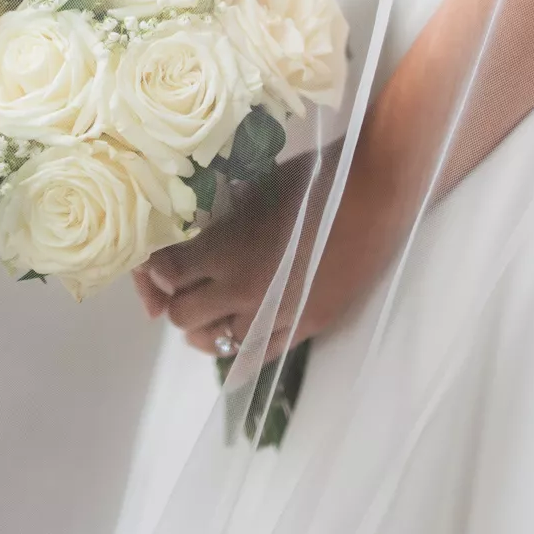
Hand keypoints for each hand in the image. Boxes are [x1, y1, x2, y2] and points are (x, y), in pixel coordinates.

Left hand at [134, 147, 403, 358]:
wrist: (376, 195)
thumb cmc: (317, 177)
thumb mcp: (259, 186)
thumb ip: (225, 215)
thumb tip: (202, 226)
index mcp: (227, 248)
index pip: (168, 273)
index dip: (157, 267)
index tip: (162, 258)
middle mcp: (242, 290)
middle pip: (183, 314)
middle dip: (176, 297)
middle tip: (186, 281)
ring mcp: (274, 315)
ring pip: (214, 341)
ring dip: (204, 324)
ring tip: (212, 306)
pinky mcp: (304, 327)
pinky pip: (257, 355)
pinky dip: (239, 346)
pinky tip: (239, 332)